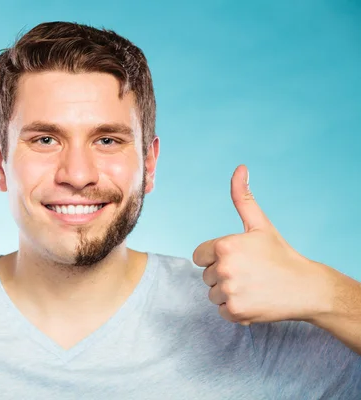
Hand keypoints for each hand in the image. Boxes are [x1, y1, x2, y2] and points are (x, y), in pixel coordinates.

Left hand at [192, 165, 332, 324]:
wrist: (306, 287)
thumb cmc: (280, 254)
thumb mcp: (260, 224)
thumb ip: (242, 197)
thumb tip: (239, 168)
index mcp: (224, 246)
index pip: (199, 256)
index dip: (216, 257)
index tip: (237, 257)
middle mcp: (224, 269)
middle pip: (206, 275)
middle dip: (223, 274)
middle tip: (249, 272)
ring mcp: (229, 292)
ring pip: (213, 293)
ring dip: (228, 292)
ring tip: (252, 285)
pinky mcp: (236, 312)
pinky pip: (221, 310)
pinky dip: (234, 308)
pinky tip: (253, 299)